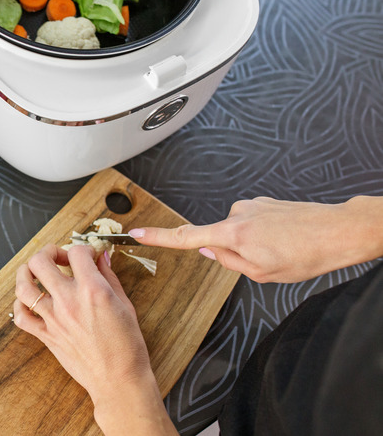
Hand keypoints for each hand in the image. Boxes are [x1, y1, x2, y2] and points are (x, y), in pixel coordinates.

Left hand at [13, 244, 176, 434]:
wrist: (119, 380)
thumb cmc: (127, 346)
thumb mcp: (125, 304)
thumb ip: (108, 277)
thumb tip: (101, 257)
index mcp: (93, 290)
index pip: (77, 252)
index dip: (83, 249)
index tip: (87, 255)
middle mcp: (69, 301)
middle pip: (41, 261)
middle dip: (49, 252)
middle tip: (60, 258)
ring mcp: (54, 319)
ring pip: (24, 286)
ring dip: (26, 272)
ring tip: (36, 272)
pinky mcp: (46, 336)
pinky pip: (20, 316)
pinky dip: (20, 305)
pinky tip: (30, 301)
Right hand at [129, 196, 382, 282]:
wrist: (340, 231)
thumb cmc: (306, 255)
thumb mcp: (262, 273)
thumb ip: (229, 262)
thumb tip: (210, 250)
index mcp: (232, 235)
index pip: (185, 237)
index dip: (158, 237)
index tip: (136, 233)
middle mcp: (238, 214)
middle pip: (218, 239)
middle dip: (235, 254)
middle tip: (267, 262)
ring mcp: (252, 205)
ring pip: (238, 233)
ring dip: (253, 245)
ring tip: (283, 251)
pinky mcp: (265, 202)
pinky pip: (253, 223)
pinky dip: (265, 235)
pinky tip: (287, 240)